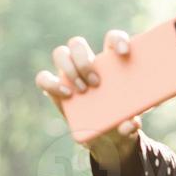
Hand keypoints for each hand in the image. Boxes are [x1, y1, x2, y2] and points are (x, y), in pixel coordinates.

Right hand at [34, 29, 141, 167]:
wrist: (108, 137)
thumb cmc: (122, 120)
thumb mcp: (130, 123)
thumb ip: (131, 124)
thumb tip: (129, 124)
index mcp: (111, 62)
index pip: (112, 39)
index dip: (117, 39)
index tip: (123, 51)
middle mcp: (87, 62)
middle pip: (77, 44)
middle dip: (84, 60)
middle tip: (96, 82)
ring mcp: (69, 73)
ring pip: (60, 54)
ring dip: (69, 69)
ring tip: (82, 90)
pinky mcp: (55, 88)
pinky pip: (44, 78)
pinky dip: (51, 84)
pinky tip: (66, 94)